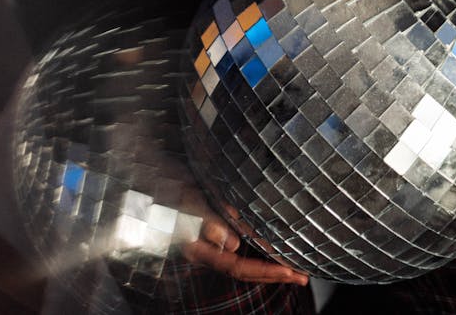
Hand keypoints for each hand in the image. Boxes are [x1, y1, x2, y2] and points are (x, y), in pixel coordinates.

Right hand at [180, 191, 308, 286]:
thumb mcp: (186, 202)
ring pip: (244, 261)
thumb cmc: (168, 189)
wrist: (152, 178)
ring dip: (269, 264)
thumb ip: (207, 221)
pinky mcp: (213, 230)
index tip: (290, 271)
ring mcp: (210, 242)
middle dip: (274, 274)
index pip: (238, 268)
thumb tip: (234, 244)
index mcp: (200, 249)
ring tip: (294, 267)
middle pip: (245, 271)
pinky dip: (258, 251)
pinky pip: (240, 249)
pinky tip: (271, 248)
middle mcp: (207, 250)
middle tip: (303, 277)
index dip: (265, 271)